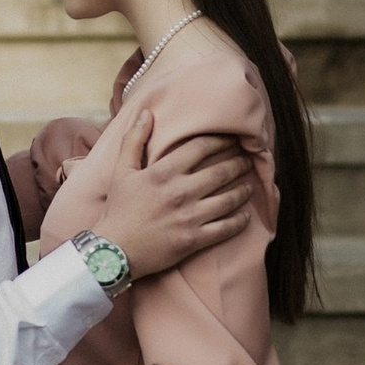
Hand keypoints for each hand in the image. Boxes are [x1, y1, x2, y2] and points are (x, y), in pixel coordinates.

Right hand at [99, 103, 253, 282]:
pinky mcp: (194, 240)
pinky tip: (246, 216)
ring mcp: (189, 217)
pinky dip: (240, 221)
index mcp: (163, 173)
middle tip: (248, 160)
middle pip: (220, 172)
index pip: (200, 148)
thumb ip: (134, 140)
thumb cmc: (118, 210)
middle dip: (239, 164)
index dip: (220, 140)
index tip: (232, 138)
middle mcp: (180, 192)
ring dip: (243, 190)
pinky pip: (225, 229)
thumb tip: (147, 113)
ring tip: (250, 185)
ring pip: (228, 199)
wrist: (114, 250)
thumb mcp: (121, 171)